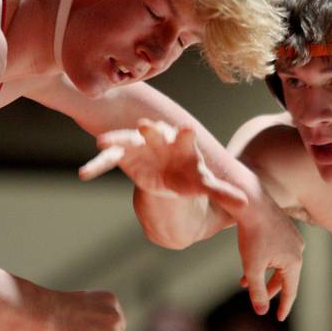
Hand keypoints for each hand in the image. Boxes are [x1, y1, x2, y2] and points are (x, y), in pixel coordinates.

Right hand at [79, 118, 246, 211]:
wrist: (169, 170)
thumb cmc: (189, 174)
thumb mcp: (205, 184)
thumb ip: (223, 193)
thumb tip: (247, 204)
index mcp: (183, 145)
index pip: (186, 137)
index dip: (186, 135)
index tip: (187, 130)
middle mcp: (161, 139)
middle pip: (156, 132)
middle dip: (151, 129)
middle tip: (146, 126)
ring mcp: (140, 145)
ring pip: (127, 139)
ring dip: (116, 139)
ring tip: (102, 141)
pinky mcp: (124, 154)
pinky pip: (108, 158)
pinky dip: (97, 165)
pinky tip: (84, 174)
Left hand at [237, 200, 303, 320]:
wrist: (252, 203)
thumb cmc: (252, 235)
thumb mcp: (252, 267)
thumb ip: (257, 291)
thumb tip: (261, 311)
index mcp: (294, 262)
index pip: (291, 291)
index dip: (284, 306)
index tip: (279, 318)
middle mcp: (298, 250)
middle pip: (285, 278)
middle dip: (269, 289)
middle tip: (259, 300)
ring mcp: (293, 238)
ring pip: (278, 265)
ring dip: (263, 275)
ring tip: (246, 283)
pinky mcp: (285, 229)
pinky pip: (277, 252)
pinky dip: (264, 262)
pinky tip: (249, 264)